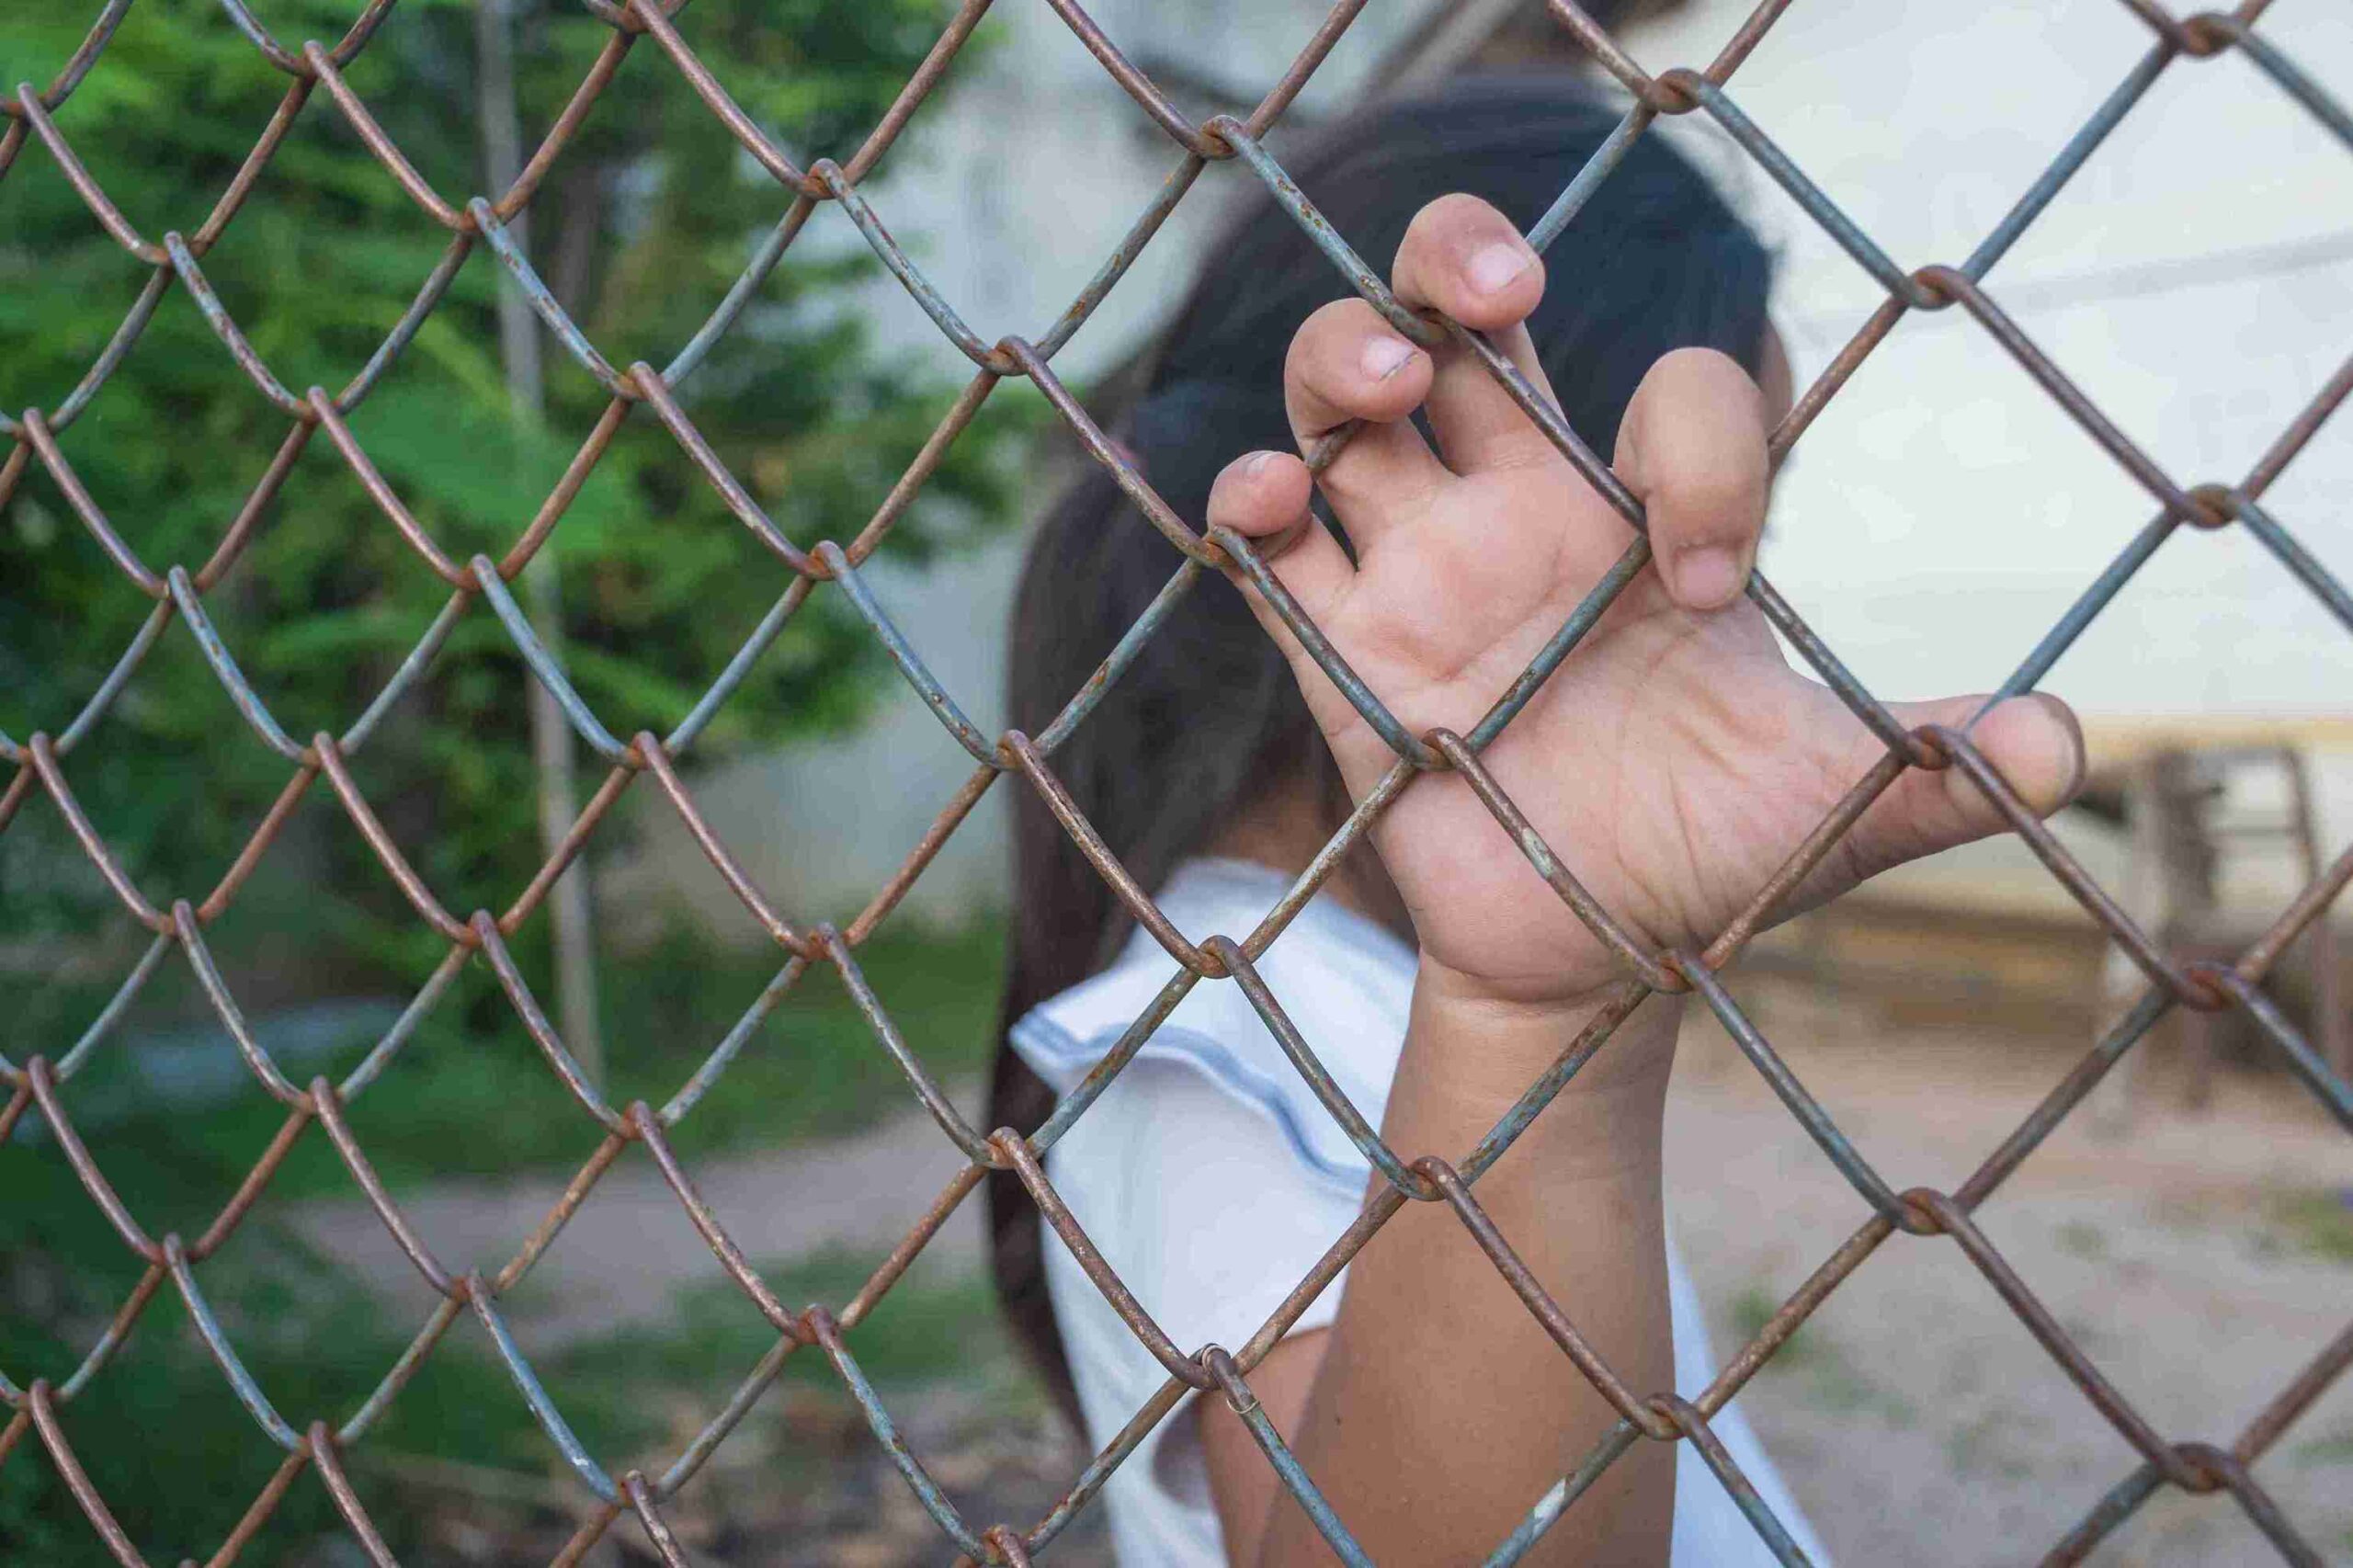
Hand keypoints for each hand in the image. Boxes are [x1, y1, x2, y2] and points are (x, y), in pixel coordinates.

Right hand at [1209, 194, 2082, 1011]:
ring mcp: (1420, 578)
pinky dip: (1250, 503)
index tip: (1711, 582)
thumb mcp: (1829, 808)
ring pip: (1344, 405)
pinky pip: (1271, 552)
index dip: (1698, 447)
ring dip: (1344, 360)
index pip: (1668, 396)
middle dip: (1453, 259)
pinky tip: (1273, 504)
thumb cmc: (1707, 860)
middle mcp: (1520, 520)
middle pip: (1454, 323)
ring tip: (1384, 382)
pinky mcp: (1341, 655)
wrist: (1591, 963)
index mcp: (1640, 524)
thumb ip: (1934, 769)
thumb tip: (2073, 750)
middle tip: (1490, 285)